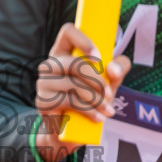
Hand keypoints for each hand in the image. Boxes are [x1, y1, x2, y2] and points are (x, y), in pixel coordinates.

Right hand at [32, 22, 130, 161]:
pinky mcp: (42, 101)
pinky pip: (69, 102)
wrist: (73, 130)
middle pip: (74, 63)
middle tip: (110, 94)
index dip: (84, 40)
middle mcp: (49, 64)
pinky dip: (88, 111)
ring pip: (73, 85)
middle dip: (97, 80)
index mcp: (64, 51)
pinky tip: (98, 117)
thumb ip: (119, 68)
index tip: (99, 58)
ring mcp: (43, 82)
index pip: (68, 31)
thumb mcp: (109, 80)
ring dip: (96, 100)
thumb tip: (112, 69)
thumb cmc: (91, 97)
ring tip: (108, 110)